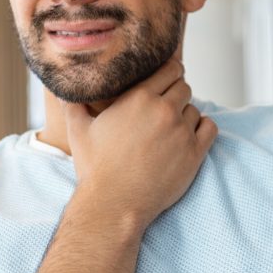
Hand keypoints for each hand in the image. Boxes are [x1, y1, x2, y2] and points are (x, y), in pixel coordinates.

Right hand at [63, 59, 217, 229]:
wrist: (114, 204)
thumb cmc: (95, 168)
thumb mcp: (78, 131)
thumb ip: (73, 105)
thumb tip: (62, 90)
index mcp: (139, 98)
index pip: (170, 68)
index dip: (169, 72)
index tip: (166, 79)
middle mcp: (164, 110)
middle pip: (184, 87)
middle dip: (176, 94)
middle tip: (165, 108)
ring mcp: (181, 132)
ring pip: (195, 110)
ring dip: (186, 115)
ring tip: (170, 129)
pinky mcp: (194, 153)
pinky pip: (210, 128)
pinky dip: (203, 129)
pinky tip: (191, 136)